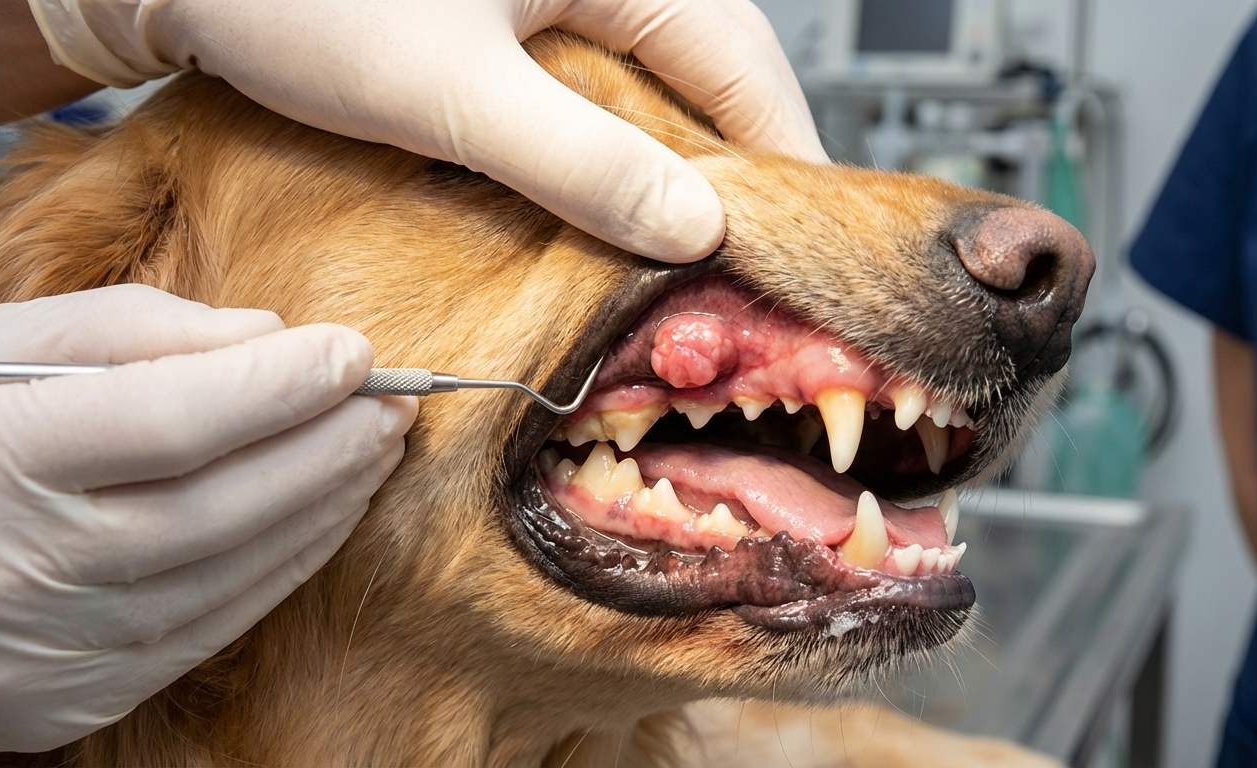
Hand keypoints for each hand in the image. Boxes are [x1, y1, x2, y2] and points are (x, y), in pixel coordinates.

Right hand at [0, 285, 416, 751]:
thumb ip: (128, 332)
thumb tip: (266, 335)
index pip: (175, 416)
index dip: (281, 383)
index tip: (353, 350)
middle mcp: (30, 564)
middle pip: (222, 502)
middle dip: (326, 446)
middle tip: (391, 403)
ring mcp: (54, 646)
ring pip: (230, 573)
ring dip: (321, 509)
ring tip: (372, 453)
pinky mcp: (72, 698)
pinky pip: (208, 631)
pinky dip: (280, 572)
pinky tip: (322, 520)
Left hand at [26, 0, 826, 261]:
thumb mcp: (452, 95)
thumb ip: (582, 162)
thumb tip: (692, 227)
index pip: (747, 62)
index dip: (783, 161)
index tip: (805, 248)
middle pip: (713, 73)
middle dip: (734, 171)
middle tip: (750, 266)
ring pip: (658, 83)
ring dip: (673, 166)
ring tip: (689, 249)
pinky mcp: (518, 16)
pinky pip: (599, 85)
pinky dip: (614, 148)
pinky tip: (610, 201)